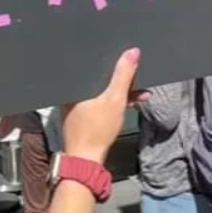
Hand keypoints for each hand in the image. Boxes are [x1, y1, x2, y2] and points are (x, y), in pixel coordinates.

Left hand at [60, 48, 140, 163]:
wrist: (87, 159)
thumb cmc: (96, 132)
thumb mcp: (115, 99)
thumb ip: (123, 75)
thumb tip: (131, 52)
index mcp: (74, 85)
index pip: (92, 65)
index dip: (110, 60)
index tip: (125, 59)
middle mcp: (71, 93)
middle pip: (98, 78)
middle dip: (120, 78)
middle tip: (136, 76)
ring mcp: (76, 105)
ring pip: (101, 91)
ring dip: (120, 91)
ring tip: (140, 93)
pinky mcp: (82, 116)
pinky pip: (99, 102)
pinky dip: (113, 102)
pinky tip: (130, 103)